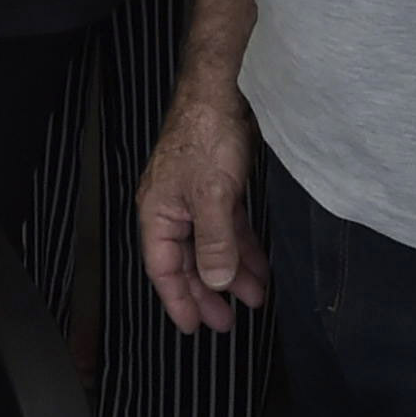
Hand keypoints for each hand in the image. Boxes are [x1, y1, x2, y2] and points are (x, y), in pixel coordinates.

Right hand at [135, 76, 262, 334]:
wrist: (223, 88)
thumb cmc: (206, 135)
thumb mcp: (213, 195)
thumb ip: (215, 243)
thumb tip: (216, 284)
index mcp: (158, 214)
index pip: (163, 270)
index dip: (178, 300)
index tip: (195, 328)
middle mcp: (172, 210)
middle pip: (188, 262)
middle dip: (209, 292)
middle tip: (228, 323)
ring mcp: (195, 198)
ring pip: (211, 246)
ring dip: (232, 272)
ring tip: (254, 297)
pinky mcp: (217, 186)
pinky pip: (226, 227)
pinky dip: (241, 247)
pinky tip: (257, 265)